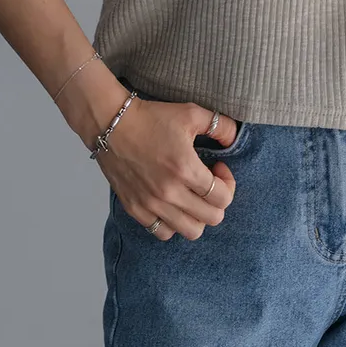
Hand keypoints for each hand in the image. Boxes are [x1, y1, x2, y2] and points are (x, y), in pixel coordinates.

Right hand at [95, 97, 238, 240]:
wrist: (111, 123)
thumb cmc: (151, 117)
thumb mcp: (191, 113)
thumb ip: (220, 126)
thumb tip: (234, 139)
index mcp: (185, 169)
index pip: (223, 197)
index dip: (228, 183)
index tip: (218, 168)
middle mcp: (169, 192)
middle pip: (212, 218)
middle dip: (218, 201)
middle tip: (209, 184)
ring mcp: (150, 204)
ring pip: (191, 231)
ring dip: (198, 216)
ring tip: (193, 197)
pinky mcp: (135, 208)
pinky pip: (162, 232)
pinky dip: (173, 224)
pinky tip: (173, 205)